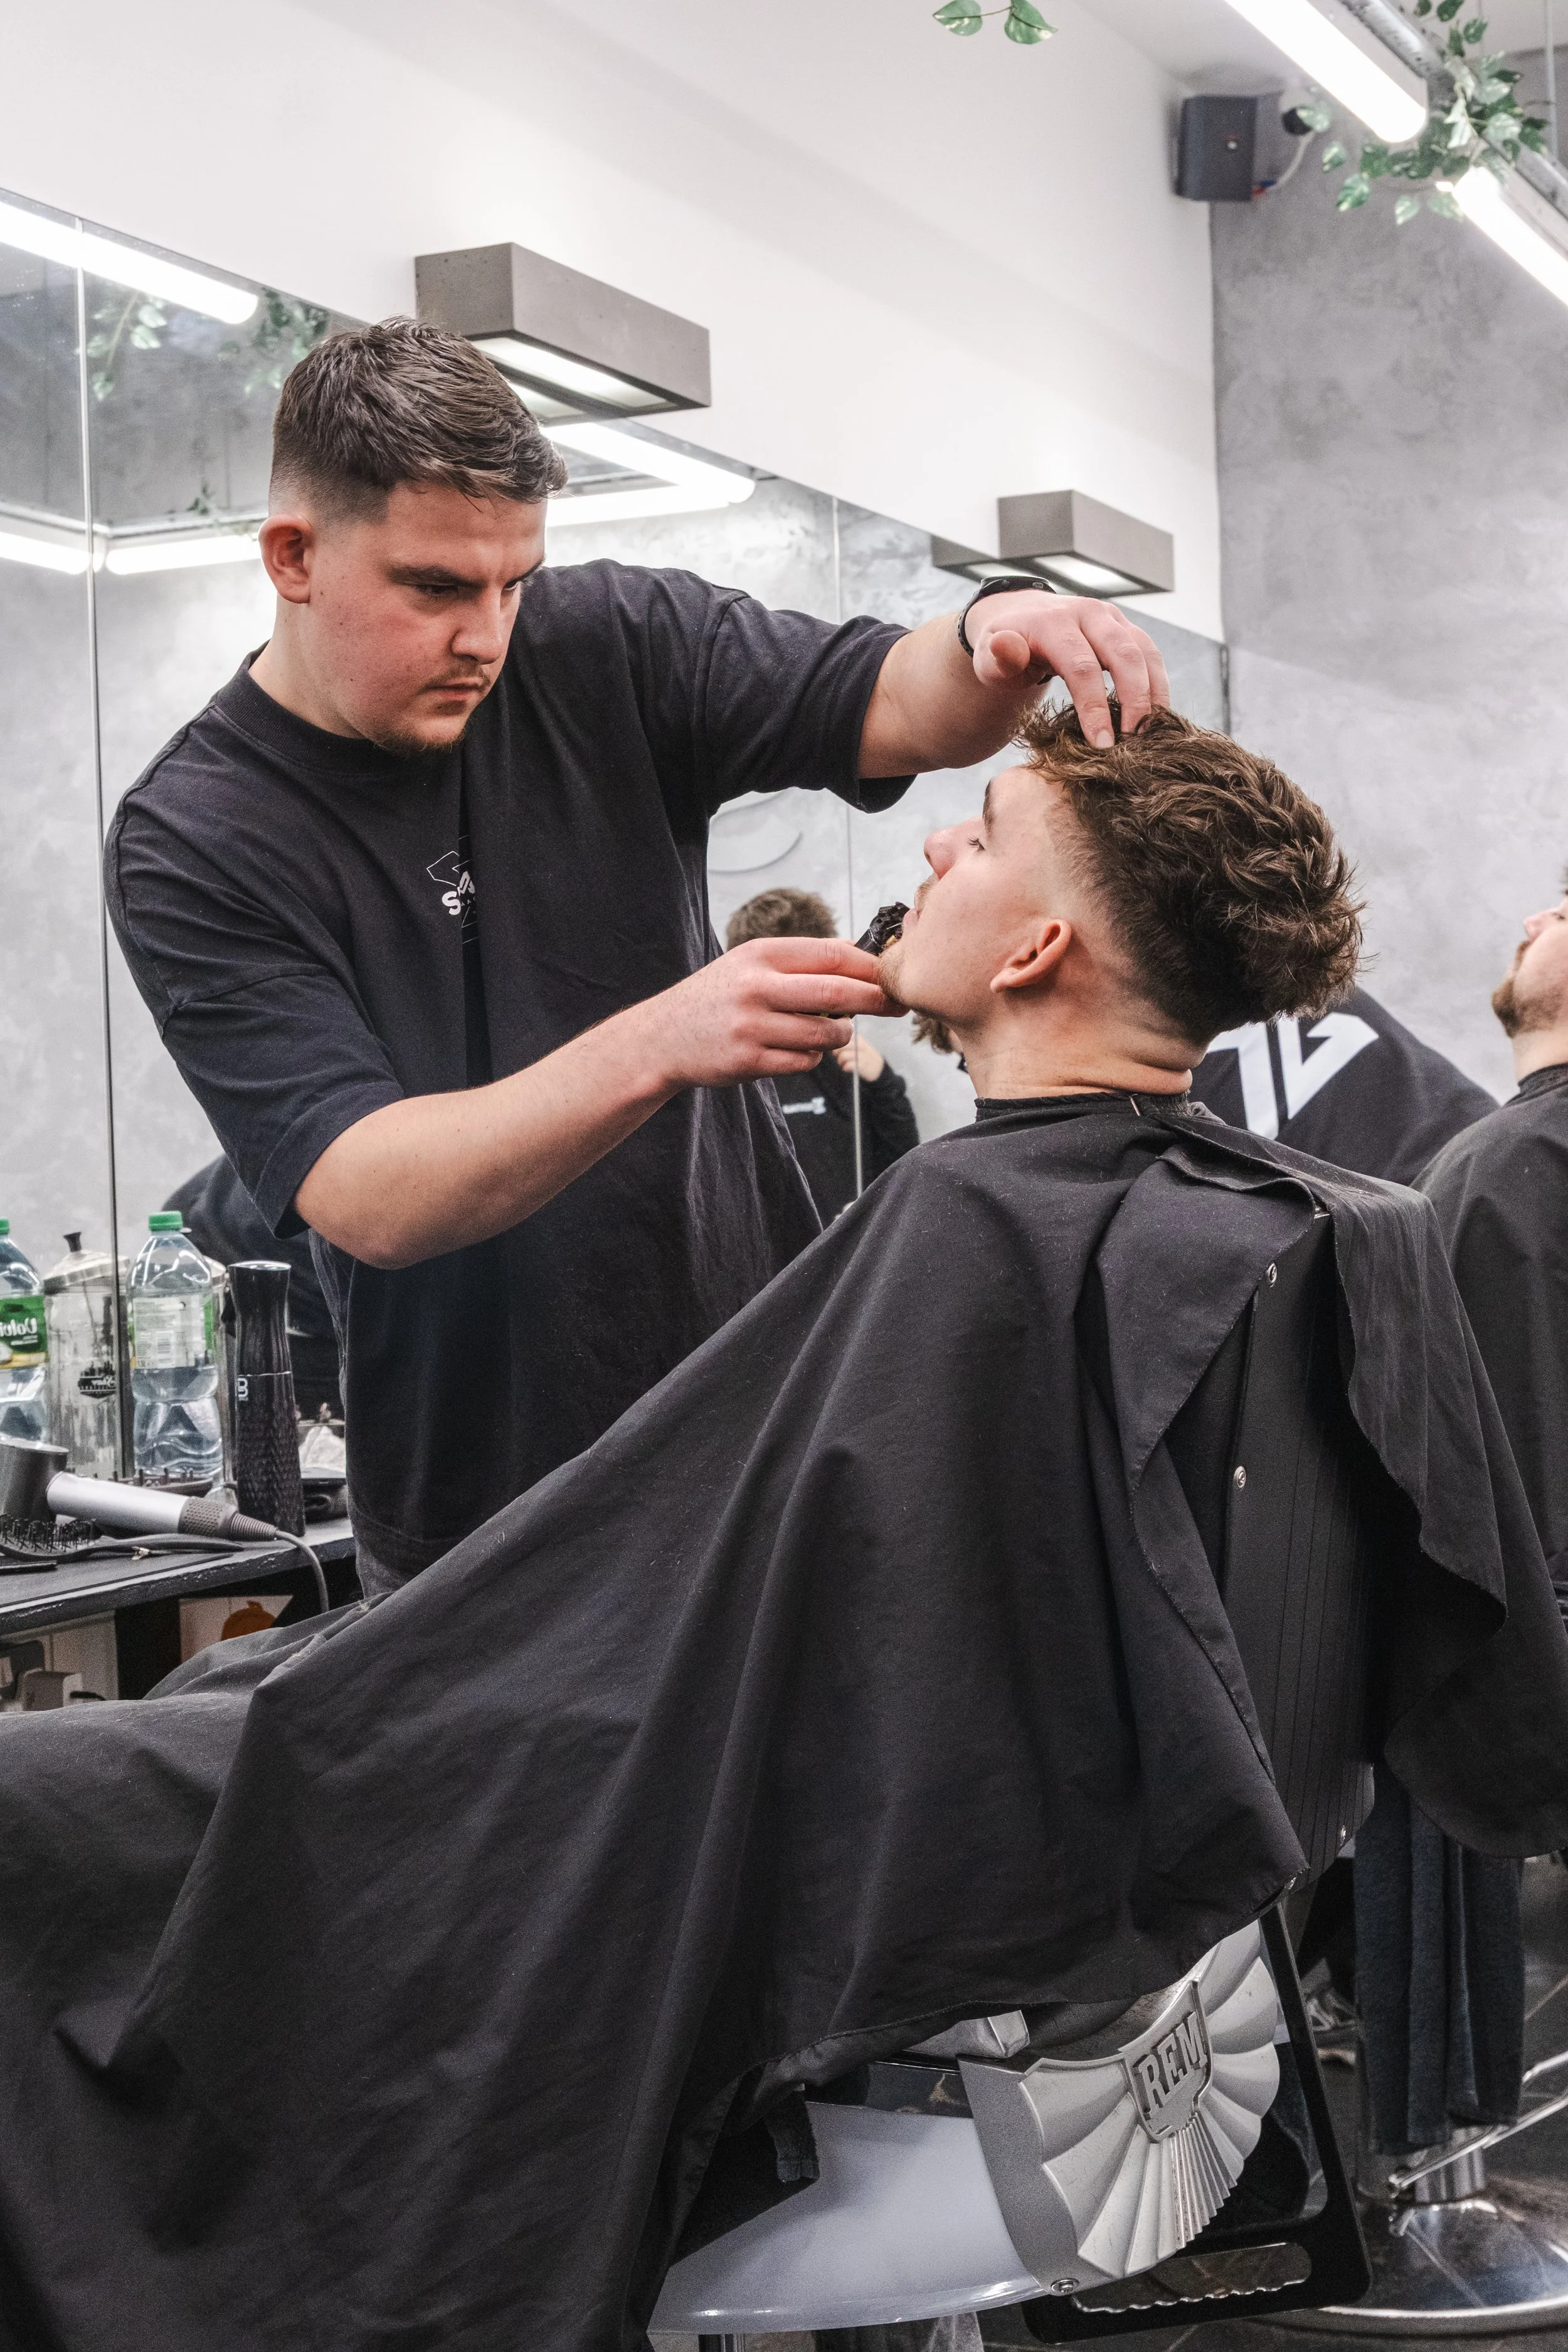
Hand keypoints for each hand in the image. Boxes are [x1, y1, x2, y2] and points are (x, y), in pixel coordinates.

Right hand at [651, 938, 889, 1088]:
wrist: (662, 1037)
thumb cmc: (716, 997)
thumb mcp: (750, 964)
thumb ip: (799, 959)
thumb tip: (858, 954)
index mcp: (760, 955)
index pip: (831, 955)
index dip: (869, 966)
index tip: (891, 974)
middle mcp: (756, 987)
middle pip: (837, 993)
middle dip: (876, 999)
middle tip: (898, 1004)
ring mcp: (752, 1026)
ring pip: (825, 1033)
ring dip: (839, 1035)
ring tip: (828, 1031)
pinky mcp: (749, 1060)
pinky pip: (805, 1062)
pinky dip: (812, 1057)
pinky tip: (795, 1050)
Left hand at [832, 1034, 885, 1081]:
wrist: (877, 1067)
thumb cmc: (861, 1055)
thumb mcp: (855, 1045)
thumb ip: (843, 1043)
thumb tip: (827, 1044)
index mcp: (856, 1037)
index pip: (840, 1036)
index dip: (834, 1043)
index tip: (835, 1049)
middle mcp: (859, 1044)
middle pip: (840, 1045)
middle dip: (836, 1052)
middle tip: (837, 1057)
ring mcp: (861, 1054)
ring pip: (842, 1056)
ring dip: (840, 1061)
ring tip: (843, 1063)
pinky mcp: (862, 1065)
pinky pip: (848, 1065)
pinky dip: (845, 1067)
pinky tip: (847, 1068)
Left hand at [965, 594, 1169, 748]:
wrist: (1022, 618)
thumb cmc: (1005, 649)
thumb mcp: (990, 656)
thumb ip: (998, 658)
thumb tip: (1005, 647)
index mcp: (1054, 622)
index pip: (1081, 667)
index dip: (1094, 708)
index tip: (1102, 745)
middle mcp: (1088, 613)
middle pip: (1124, 655)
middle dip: (1134, 702)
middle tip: (1134, 744)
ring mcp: (1112, 618)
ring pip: (1145, 653)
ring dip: (1154, 694)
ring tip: (1152, 734)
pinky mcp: (1126, 628)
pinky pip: (1151, 655)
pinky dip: (1157, 685)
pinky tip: (1155, 718)